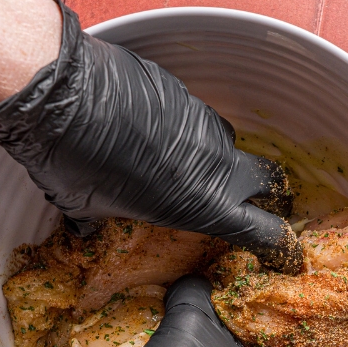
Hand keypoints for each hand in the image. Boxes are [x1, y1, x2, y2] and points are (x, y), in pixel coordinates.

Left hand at [0, 1, 301, 270]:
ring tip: (185, 167)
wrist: (60, 89)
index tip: (287, 257)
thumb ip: (98, 222)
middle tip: (252, 203)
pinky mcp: (182, 90)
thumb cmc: (71, 159)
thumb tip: (86, 230)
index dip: (281, 247)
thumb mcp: (84, 206)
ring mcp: (202, 119)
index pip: (265, 230)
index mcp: (203, 202)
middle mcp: (215, 160)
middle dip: (268, 193)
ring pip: (228, 143)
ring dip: (218, 159)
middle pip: (268, 178)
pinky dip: (187, 131)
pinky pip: (197, 117)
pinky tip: (154, 133)